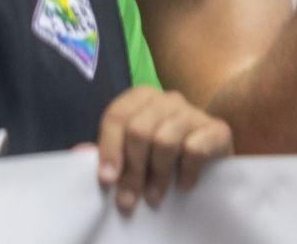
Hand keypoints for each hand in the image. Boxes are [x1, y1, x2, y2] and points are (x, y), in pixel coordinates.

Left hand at [95, 87, 231, 213]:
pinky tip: (183, 185)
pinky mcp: (218, 129)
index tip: (107, 181)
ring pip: (165, 140)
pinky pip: (195, 149)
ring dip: (157, 175)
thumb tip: (79, 154)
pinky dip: (186, 172)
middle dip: (132, 170)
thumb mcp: (132, 151)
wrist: (213, 157)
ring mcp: (194, 111)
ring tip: (154, 197)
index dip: (109, 149)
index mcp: (140, 97)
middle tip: (130, 199)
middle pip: (139, 130)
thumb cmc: (163, 153)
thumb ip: (106, 151)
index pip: (117, 116)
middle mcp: (167, 98)